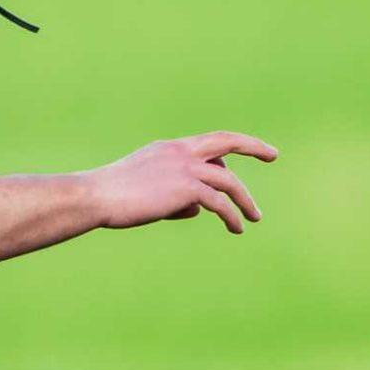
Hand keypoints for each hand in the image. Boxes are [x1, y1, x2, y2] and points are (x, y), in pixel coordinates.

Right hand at [85, 132, 280, 234]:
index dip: (230, 147)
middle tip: (273, 155)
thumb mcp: (148, 191)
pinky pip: (219, 203)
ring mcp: (184, 168)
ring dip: (245, 200)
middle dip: (253, 146)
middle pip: (227, 141)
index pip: (209, 141)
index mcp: (169, 148)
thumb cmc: (113, 197)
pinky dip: (231, 216)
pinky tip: (237, 228)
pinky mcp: (186, 188)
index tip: (249, 151)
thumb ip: (177, 195)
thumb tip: (200, 209)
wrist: (96, 196)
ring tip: (254, 218)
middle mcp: (180, 152)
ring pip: (229, 180)